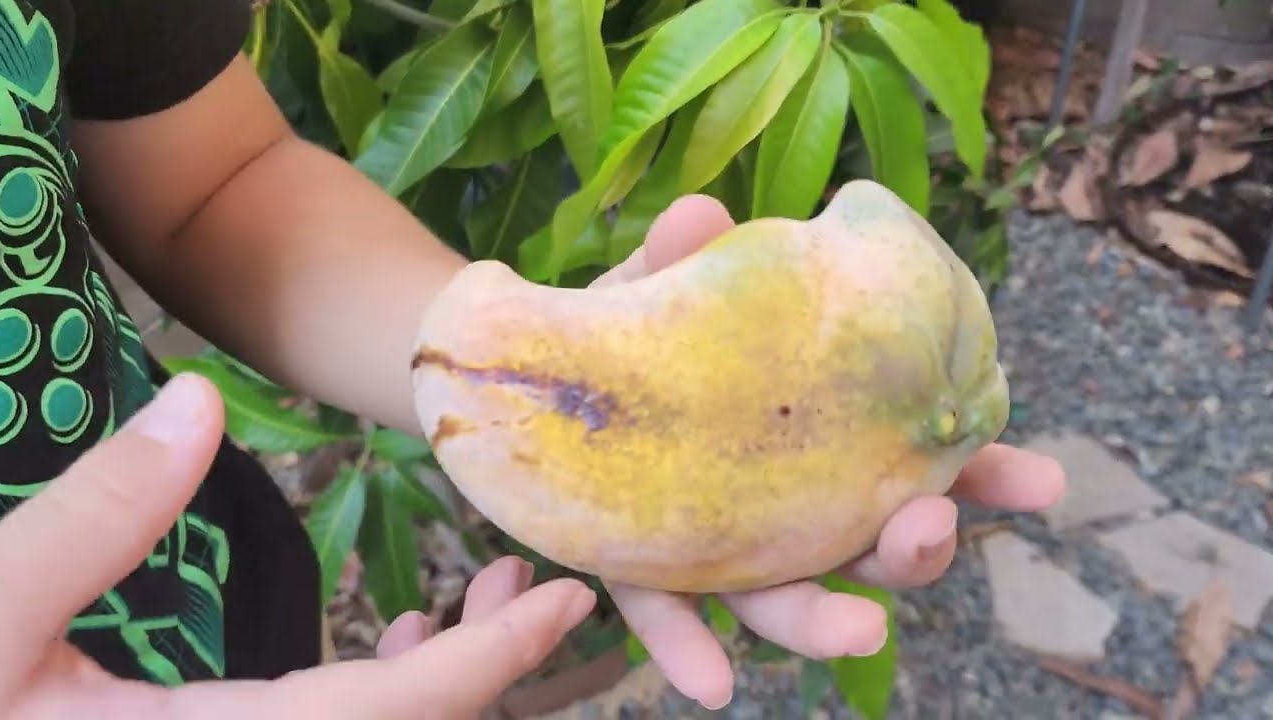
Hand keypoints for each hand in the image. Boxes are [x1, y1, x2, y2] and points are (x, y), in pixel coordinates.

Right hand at [0, 373, 595, 719]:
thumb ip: (91, 518)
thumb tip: (192, 400)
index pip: (392, 717)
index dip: (490, 662)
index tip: (572, 600)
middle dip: (487, 669)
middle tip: (532, 582)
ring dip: (443, 683)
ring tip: (478, 599)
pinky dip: (384, 699)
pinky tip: (388, 644)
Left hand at [589, 195, 1066, 709]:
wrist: (536, 382)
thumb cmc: (626, 331)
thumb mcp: (660, 290)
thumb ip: (682, 260)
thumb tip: (700, 214)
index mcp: (812, 428)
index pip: (911, 453)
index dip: (980, 473)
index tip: (1044, 481)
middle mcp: (778, 496)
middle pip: (865, 539)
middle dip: (913, 546)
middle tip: (932, 527)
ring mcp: (716, 540)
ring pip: (782, 595)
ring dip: (822, 619)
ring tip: (863, 631)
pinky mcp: (642, 567)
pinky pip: (668, 612)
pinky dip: (689, 645)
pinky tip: (713, 682)